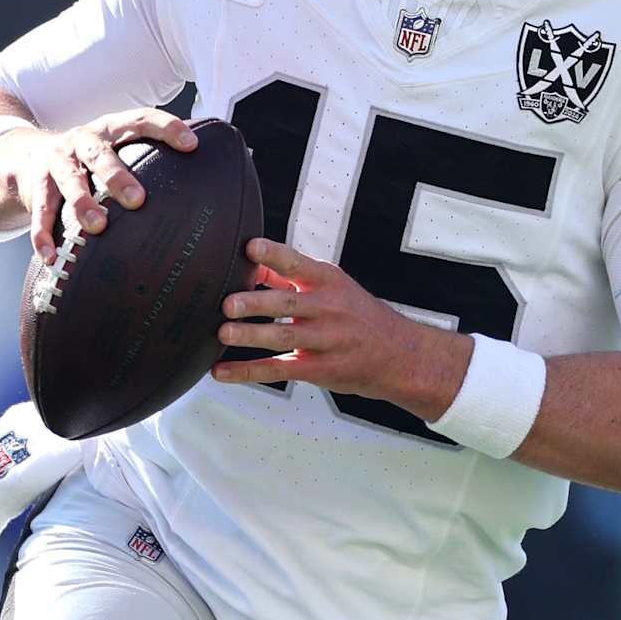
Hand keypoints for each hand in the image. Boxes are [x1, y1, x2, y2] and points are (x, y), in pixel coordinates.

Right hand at [0, 110, 198, 260]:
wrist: (26, 155)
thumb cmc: (90, 160)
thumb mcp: (116, 149)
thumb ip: (149, 160)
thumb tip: (206, 183)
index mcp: (110, 129)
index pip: (140, 119)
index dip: (166, 128)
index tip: (191, 145)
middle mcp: (82, 140)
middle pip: (100, 153)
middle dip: (117, 176)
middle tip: (138, 200)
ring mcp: (57, 161)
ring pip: (68, 179)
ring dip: (82, 202)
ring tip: (96, 227)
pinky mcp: (36, 185)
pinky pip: (39, 210)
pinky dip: (43, 233)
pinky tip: (51, 255)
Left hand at [212, 238, 471, 421]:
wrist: (400, 356)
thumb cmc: (359, 317)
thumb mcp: (334, 287)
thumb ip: (292, 276)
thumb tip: (253, 262)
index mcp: (330, 281)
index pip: (298, 264)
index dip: (274, 255)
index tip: (250, 247)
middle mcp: (329, 309)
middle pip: (288, 304)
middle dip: (257, 303)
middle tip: (228, 304)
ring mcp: (325, 341)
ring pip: (284, 337)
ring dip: (252, 335)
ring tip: (223, 333)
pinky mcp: (318, 369)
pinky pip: (279, 370)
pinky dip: (247, 372)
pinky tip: (221, 372)